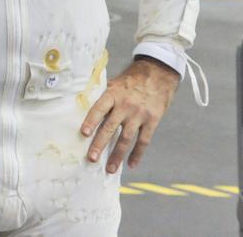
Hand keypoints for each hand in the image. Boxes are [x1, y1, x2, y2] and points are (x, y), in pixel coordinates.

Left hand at [81, 57, 178, 172]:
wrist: (158, 74)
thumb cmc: (132, 79)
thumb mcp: (115, 82)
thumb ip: (104, 96)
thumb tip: (85, 107)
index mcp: (113, 94)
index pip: (99, 108)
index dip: (91, 121)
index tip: (83, 133)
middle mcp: (125, 105)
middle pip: (110, 127)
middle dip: (100, 144)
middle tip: (91, 158)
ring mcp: (139, 114)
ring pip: (126, 138)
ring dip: (117, 155)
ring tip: (110, 168)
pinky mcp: (152, 121)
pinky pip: (144, 141)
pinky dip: (137, 154)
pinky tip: (131, 164)